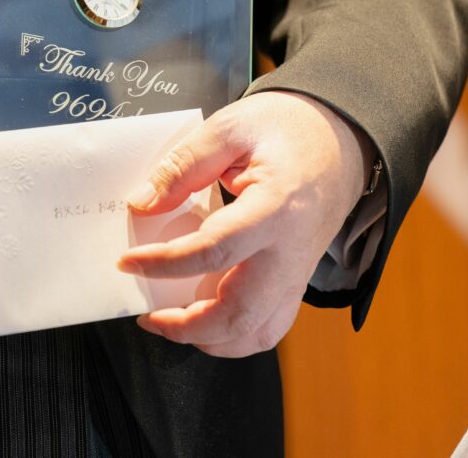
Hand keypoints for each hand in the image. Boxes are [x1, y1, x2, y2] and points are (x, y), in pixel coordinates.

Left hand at [118, 91, 373, 357]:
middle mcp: (290, 251)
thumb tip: (141, 204)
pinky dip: (233, 336)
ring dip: (209, 339)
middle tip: (146, 314)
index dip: (165, 263)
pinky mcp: (296, 281)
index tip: (126, 263)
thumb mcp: (230, 128)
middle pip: (240, 313)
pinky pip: (269, 327)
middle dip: (186, 325)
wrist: (340, 140)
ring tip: (169, 322)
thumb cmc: (285, 129)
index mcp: (275, 207)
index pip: (214, 251)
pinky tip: (203, 320)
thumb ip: (184, 166)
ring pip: (257, 333)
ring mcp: (298, 273)